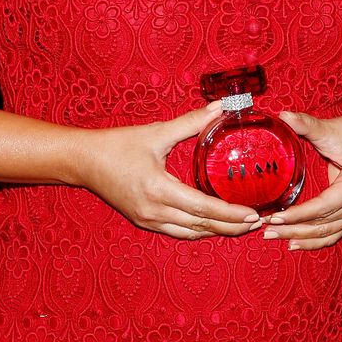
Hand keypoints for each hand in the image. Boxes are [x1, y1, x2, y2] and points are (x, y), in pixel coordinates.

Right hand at [79, 102, 264, 238]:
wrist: (84, 161)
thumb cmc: (118, 145)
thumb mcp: (156, 132)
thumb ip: (190, 122)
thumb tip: (220, 108)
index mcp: (159, 188)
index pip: (203, 208)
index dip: (230, 213)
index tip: (252, 214)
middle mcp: (154, 211)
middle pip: (201, 226)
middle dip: (231, 227)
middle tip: (257, 223)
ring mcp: (148, 220)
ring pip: (190, 234)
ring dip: (217, 232)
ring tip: (241, 226)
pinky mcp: (143, 222)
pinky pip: (177, 232)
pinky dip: (198, 231)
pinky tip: (212, 225)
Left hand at [261, 110, 341, 250]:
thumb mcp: (332, 128)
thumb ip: (307, 124)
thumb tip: (284, 116)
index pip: (323, 206)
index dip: (299, 214)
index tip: (275, 217)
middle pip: (323, 224)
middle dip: (293, 229)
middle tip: (266, 229)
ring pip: (327, 233)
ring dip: (300, 238)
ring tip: (274, 237)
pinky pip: (333, 233)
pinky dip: (314, 241)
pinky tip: (295, 243)